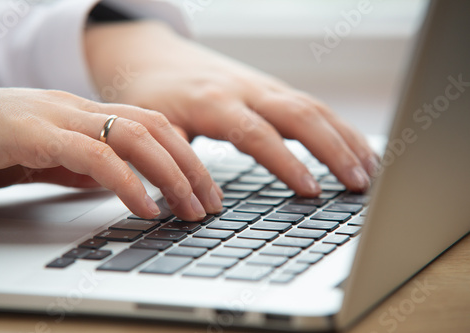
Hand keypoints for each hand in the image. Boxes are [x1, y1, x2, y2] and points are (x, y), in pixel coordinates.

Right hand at [0, 87, 222, 219]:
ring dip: (170, 174)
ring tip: (189, 208)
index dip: (184, 154)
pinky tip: (145, 207)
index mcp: (84, 113)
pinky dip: (127, 182)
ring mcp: (57, 117)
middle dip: (190, 166)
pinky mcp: (33, 134)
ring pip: (133, 136)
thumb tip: (116, 183)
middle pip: (154, 128)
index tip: (204, 188)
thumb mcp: (46, 158)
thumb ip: (81, 167)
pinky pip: (93, 157)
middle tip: (210, 203)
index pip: (151, 125)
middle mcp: (78, 109)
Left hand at [85, 21, 378, 195]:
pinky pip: (311, 105)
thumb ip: (177, 163)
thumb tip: (202, 208)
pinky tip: (356, 147)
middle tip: (359, 184)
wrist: (152, 55)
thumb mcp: (155, 128)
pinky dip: (338, 127)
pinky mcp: (270, 89)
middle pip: (299, 115)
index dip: (286, 164)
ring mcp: (261, 86)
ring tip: (371, 170)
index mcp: (213, 102)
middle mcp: (244, 90)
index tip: (312, 191)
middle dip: (334, 150)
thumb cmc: (152, 94)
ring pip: (313, 108)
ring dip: (345, 138)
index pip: (258, 135)